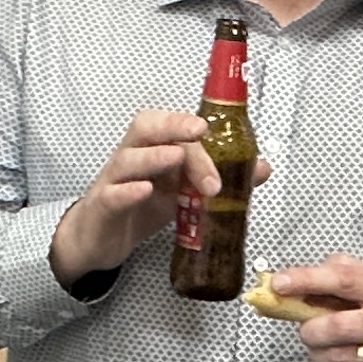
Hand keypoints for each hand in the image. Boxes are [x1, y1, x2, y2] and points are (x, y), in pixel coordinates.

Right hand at [51, 109, 252, 281]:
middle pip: (146, 130)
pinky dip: (128, 191)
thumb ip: (218, 179)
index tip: (207, 126)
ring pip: (128, 160)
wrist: (101, 240)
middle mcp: (131, 159)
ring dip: (154, 156)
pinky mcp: (103, 209)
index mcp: (151, 149)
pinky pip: (112, 195)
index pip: (165, 125)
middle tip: (200, 137)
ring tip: (176, 157)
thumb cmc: (141, 207)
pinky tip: (143, 190)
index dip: (183, 121)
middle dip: (174, 129)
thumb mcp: (183, 193)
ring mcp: (114, 182)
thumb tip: (260, 168)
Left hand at [271, 255, 362, 361]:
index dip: (308, 280)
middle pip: (338, 327)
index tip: (279, 284)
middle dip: (310, 330)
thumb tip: (286, 281)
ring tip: (319, 349)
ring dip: (317, 355)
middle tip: (307, 331)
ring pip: (338, 359)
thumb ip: (334, 275)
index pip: (344, 279)